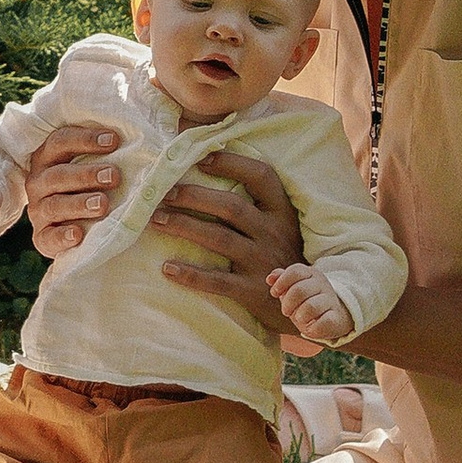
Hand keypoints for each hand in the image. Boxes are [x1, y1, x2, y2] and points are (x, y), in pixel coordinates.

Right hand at [21, 122, 124, 262]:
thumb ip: (107, 155)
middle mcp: (39, 182)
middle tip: (114, 176)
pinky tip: (79, 234)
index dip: (85, 139)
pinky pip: (48, 237)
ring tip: (103, 204)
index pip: (61, 141)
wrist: (81, 230)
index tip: (114, 140)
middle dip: (86, 174)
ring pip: (54, 205)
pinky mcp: (42, 237)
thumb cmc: (91, 188)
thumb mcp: (93, 168)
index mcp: (48, 158)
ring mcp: (38, 210)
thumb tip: (139, 140)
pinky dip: (63, 236)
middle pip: (58, 174)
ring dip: (79, 204)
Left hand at [150, 149, 302, 339]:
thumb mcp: (280, 225)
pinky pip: (218, 281)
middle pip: (231, 207)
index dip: (232, 164)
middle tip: (164, 193)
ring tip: (156, 220)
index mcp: (282, 212)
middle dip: (194, 197)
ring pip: (219, 239)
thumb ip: (255, 204)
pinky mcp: (253, 291)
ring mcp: (264, 262)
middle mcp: (274, 233)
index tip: (200, 159)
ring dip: (185, 227)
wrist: (305, 303)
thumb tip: (208, 169)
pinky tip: (167, 267)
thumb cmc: (282, 254)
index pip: (261, 176)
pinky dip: (191, 275)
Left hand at [267, 261, 349, 343]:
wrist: (335, 316)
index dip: (281, 282)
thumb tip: (270, 278)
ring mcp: (331, 301)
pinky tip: (311, 328)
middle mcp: (323, 285)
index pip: (295, 271)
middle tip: (286, 311)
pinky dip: (313, 328)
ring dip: (300, 316)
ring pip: (311, 306)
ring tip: (300, 319)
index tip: (275, 293)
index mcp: (311, 274)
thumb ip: (281, 280)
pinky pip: (324, 322)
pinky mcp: (337, 318)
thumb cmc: (308, 301)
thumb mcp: (293, 289)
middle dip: (287, 303)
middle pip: (299, 290)